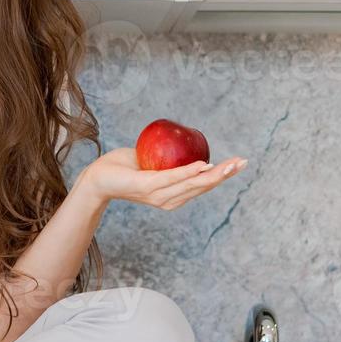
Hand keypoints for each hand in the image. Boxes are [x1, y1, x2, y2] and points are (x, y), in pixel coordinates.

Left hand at [80, 147, 247, 210]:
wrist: (97, 178)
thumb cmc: (122, 168)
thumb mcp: (150, 162)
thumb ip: (166, 158)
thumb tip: (181, 141)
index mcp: (172, 196)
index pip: (201, 186)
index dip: (221, 175)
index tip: (238, 164)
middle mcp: (168, 200)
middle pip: (203, 187)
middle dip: (225, 174)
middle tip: (243, 162)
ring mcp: (159, 195)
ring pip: (192, 184)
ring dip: (213, 174)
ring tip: (230, 164)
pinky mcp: (148, 187)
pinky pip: (172, 178)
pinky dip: (188, 172)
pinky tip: (202, 165)